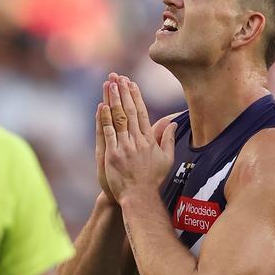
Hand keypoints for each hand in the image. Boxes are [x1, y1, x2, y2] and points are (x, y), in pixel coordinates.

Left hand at [100, 77, 176, 203]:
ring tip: (109, 84)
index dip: (136, 96)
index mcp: (149, 141)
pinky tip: (102, 106)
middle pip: (129, 111)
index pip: (142, 113)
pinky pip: (108, 133)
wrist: (140, 198)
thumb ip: (168, 139)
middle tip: (117, 77)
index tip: (131, 83)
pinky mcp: (112, 155)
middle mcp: (137, 141)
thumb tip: (172, 122)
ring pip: (118, 119)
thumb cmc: (153, 180)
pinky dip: (105, 119)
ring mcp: (124, 148)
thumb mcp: (167, 159)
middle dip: (123, 92)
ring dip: (113, 100)